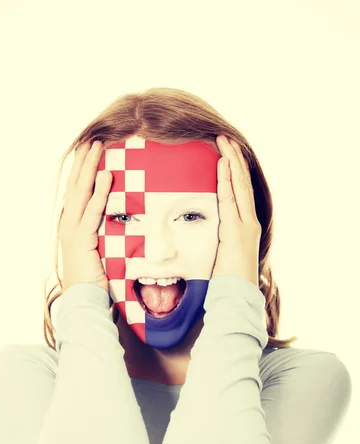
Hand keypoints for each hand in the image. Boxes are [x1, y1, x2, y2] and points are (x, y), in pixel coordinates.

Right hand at [59, 140, 112, 292]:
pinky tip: (107, 175)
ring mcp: (73, 231)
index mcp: (72, 226)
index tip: (88, 152)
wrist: (84, 300)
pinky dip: (100, 191)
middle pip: (75, 186)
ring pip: (81, 192)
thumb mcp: (100, 252)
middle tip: (91, 140)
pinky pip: (92, 210)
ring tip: (98, 146)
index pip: (77, 193)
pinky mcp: (81, 239)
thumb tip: (122, 223)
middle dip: (83, 162)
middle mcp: (68, 225)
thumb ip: (105, 235)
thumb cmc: (95, 281)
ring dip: (90, 168)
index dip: (82, 171)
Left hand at [211, 135, 260, 287]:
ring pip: (239, 186)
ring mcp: (245, 225)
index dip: (234, 172)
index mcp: (245, 227)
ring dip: (231, 162)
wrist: (237, 296)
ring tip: (225, 141)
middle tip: (225, 137)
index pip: (240, 192)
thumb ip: (218, 243)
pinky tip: (223, 163)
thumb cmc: (228, 281)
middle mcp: (249, 222)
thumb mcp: (222, 257)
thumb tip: (205, 240)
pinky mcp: (237, 230)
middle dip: (234, 159)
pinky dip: (227, 180)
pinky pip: (230, 199)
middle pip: (242, 183)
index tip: (227, 154)